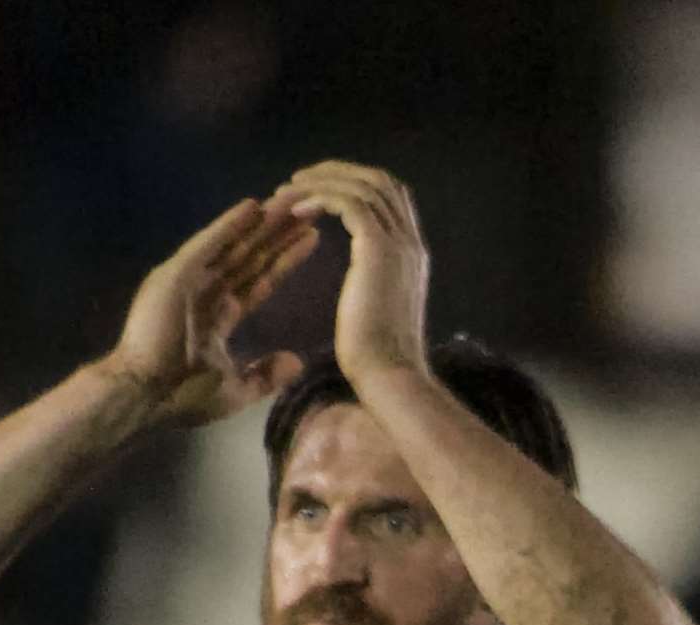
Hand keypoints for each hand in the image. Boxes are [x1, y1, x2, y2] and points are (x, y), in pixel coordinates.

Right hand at [103, 194, 316, 427]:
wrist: (143, 397)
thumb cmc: (181, 396)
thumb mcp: (235, 390)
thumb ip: (265, 375)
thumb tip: (296, 363)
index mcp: (219, 313)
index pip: (260, 279)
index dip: (285, 259)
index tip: (310, 239)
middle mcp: (205, 290)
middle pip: (250, 255)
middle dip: (278, 232)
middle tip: (309, 206)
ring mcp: (190, 280)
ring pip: (234, 244)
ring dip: (261, 222)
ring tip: (290, 198)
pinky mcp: (177, 274)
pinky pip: (209, 244)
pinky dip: (230, 225)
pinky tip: (254, 207)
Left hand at [282, 161, 429, 383]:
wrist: (390, 377)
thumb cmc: (378, 361)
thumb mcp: (380, 312)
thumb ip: (377, 285)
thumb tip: (364, 281)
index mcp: (411, 256)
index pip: (391, 199)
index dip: (353, 186)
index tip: (316, 194)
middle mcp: (410, 243)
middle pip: (381, 180)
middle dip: (337, 173)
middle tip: (298, 181)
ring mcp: (399, 244)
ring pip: (364, 185)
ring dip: (322, 182)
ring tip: (288, 191)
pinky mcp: (379, 250)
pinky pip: (349, 203)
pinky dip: (320, 198)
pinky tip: (295, 211)